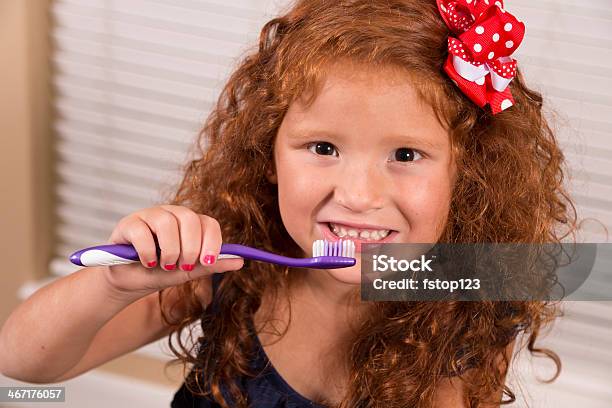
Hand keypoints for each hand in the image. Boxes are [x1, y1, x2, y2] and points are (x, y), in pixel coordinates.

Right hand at [100, 205, 242, 300]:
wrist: (130, 282)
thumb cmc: (160, 272)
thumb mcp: (188, 272)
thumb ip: (210, 265)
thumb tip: (240, 261)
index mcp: (190, 223)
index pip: (209, 222)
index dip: (211, 242)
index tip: (207, 261)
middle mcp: (172, 214)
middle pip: (189, 218)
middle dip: (191, 247)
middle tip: (185, 266)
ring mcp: (150, 215)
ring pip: (166, 222)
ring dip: (170, 250)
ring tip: (165, 266)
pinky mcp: (128, 223)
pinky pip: (142, 231)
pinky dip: (148, 251)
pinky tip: (148, 262)